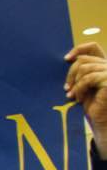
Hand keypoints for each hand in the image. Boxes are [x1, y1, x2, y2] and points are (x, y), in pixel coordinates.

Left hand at [65, 43, 106, 158]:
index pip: (93, 47)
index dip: (79, 49)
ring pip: (84, 68)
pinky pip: (88, 78)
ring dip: (74, 83)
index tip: (66, 59)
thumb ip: (81, 72)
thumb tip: (68, 59)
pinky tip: (77, 98)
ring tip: (71, 95)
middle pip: (83, 60)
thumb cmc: (93, 105)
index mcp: (104, 64)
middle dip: (70, 74)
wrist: (102, 122)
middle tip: (66, 88)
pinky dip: (79, 88)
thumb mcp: (84, 85)